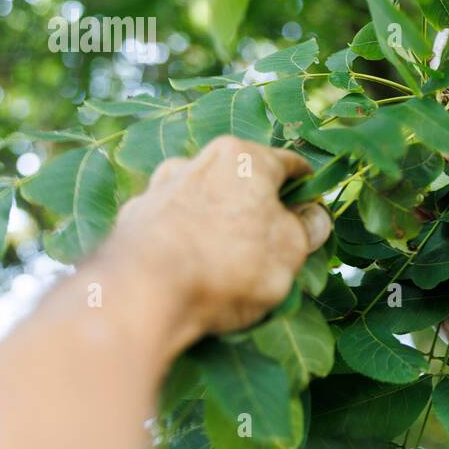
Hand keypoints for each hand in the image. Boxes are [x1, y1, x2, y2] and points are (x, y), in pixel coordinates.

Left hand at [100, 136, 330, 351]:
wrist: (146, 292)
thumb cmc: (231, 263)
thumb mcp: (292, 250)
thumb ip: (307, 229)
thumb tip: (313, 217)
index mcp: (243, 157)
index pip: (288, 164)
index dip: (307, 188)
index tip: (313, 208)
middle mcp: (198, 161)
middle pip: (241, 180)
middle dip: (259, 205)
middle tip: (274, 241)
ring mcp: (160, 188)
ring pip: (204, 200)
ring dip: (219, 220)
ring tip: (229, 259)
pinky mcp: (134, 219)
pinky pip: (173, 225)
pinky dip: (186, 239)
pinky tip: (192, 268)